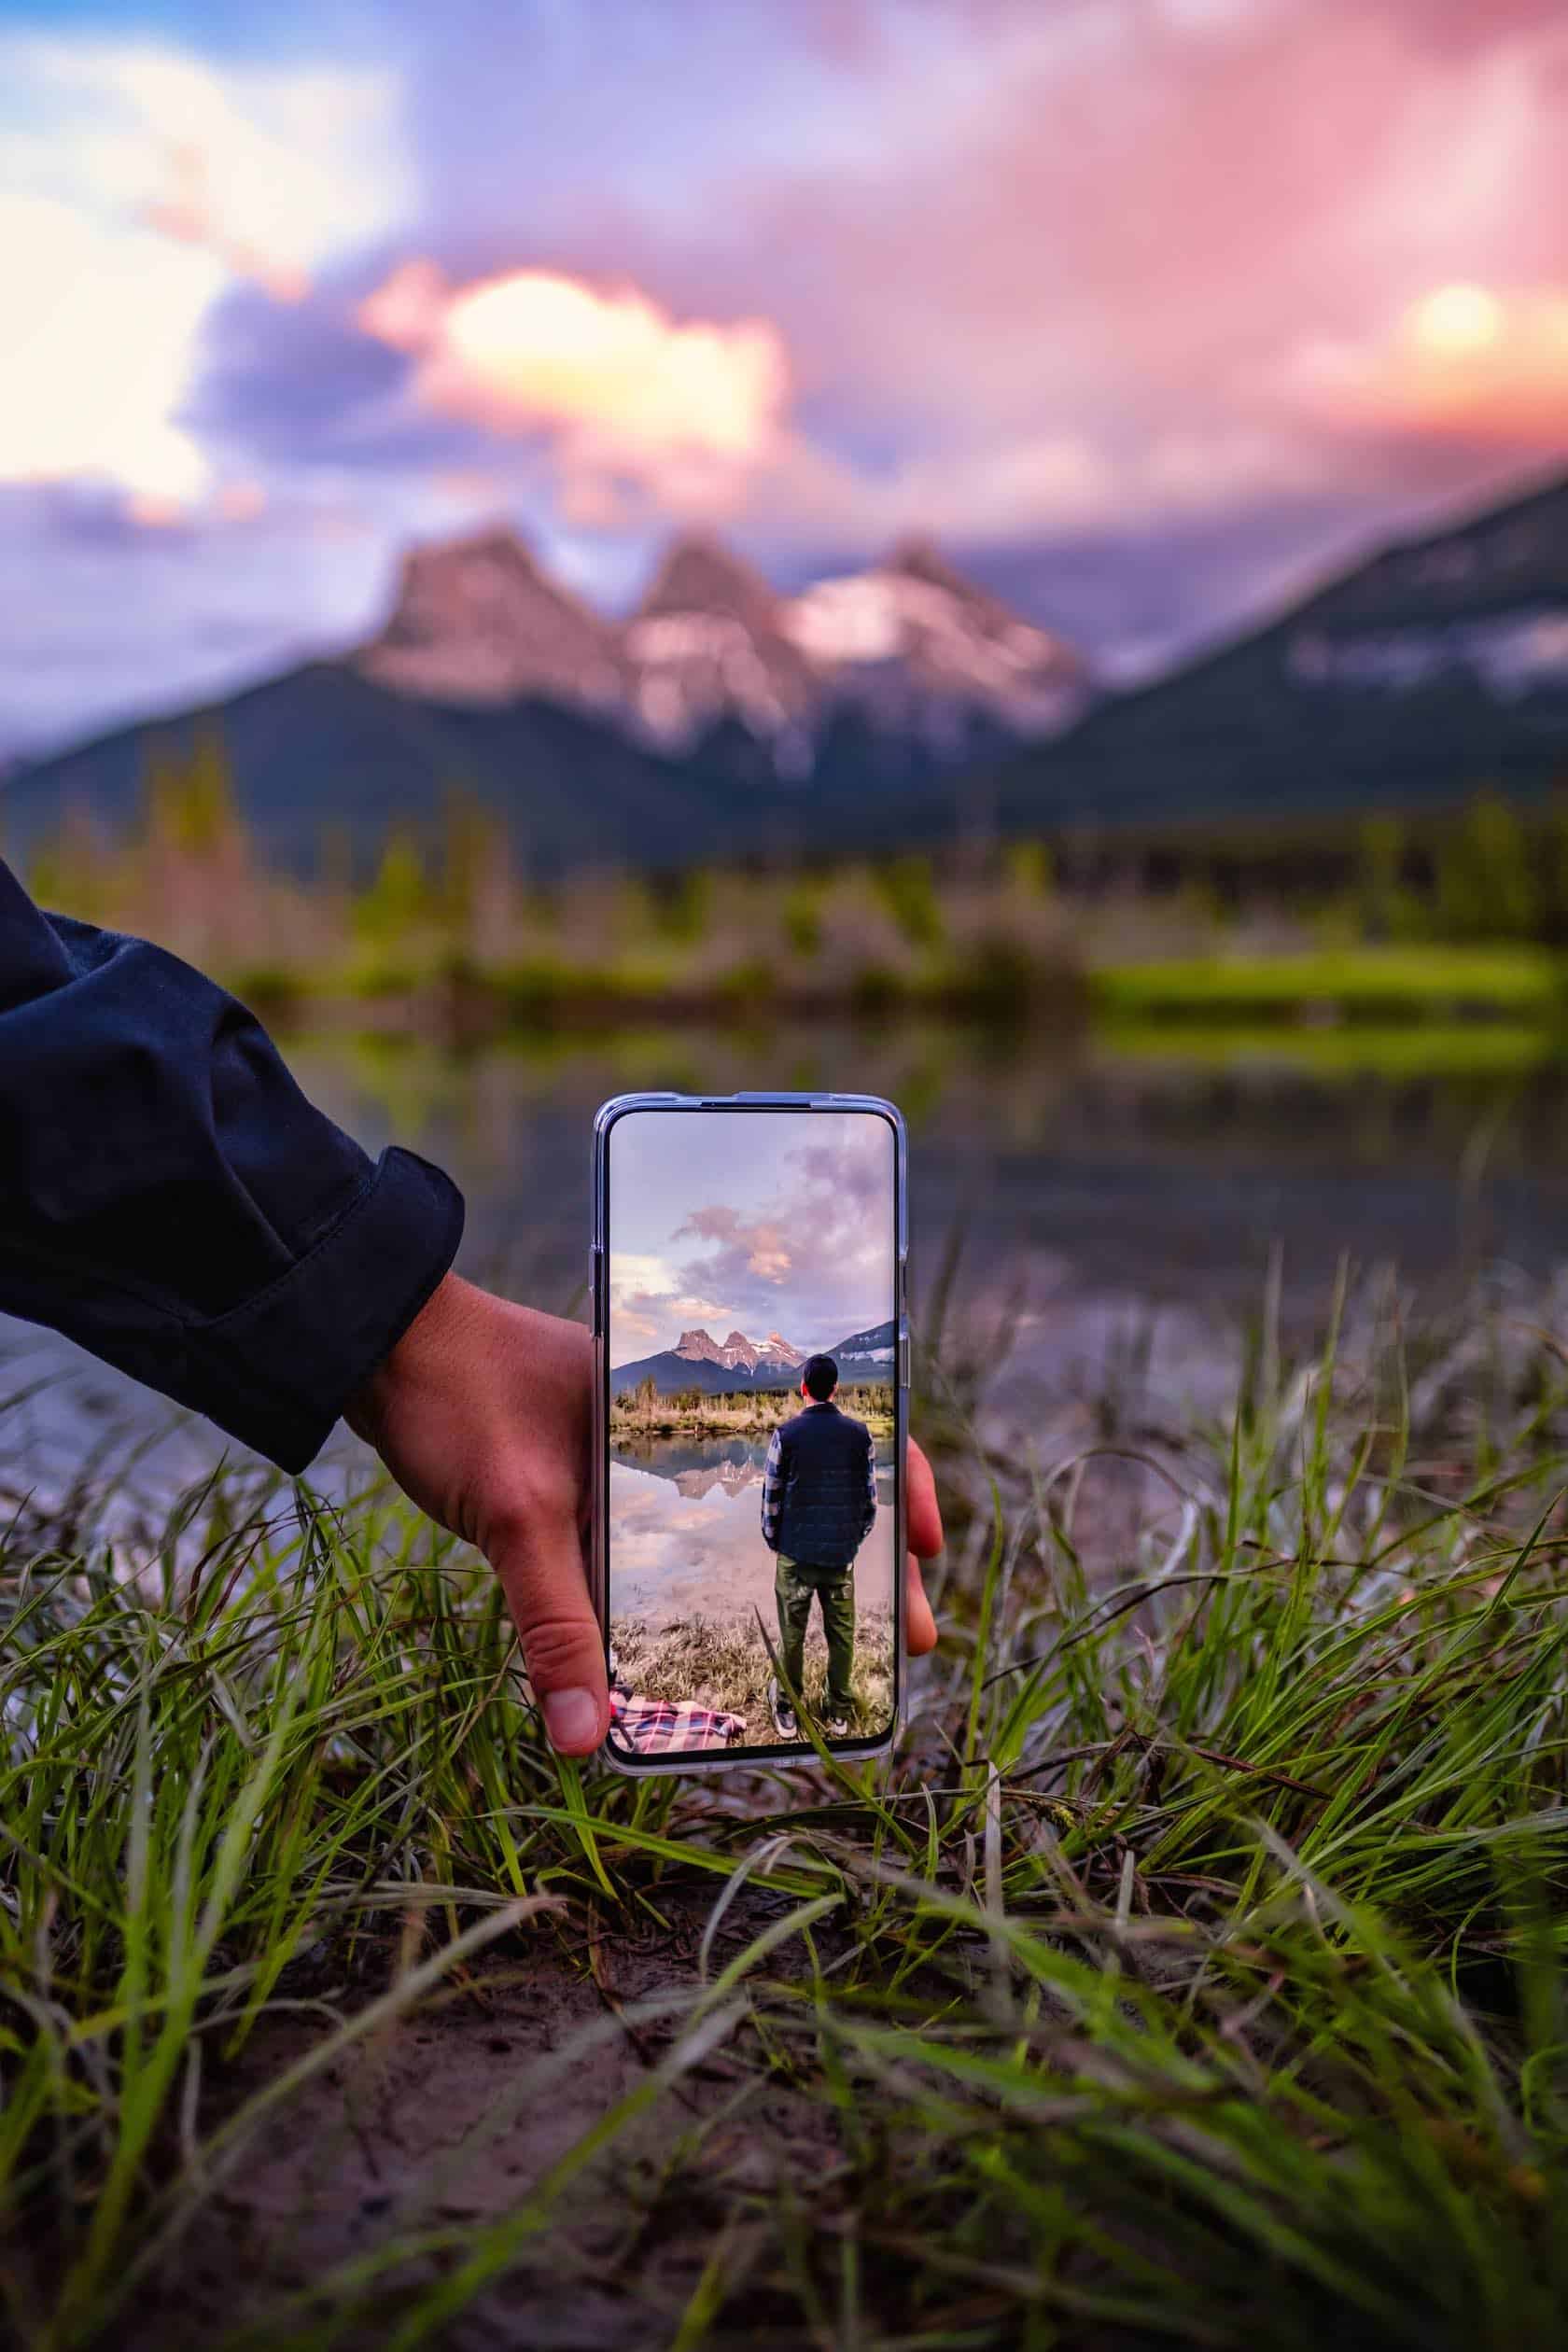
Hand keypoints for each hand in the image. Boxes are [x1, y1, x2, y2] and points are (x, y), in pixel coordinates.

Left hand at [348, 1274, 943, 1753]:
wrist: (377, 1346)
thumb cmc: (459, 1398)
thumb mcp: (515, 1513)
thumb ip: (553, 1622)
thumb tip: (582, 1738)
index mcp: (693, 1401)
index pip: (827, 1427)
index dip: (894, 1479)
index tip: (930, 1545)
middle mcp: (684, 1424)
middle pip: (807, 1484)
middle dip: (867, 1557)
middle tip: (915, 1638)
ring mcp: (644, 1454)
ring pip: (748, 1514)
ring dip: (801, 1572)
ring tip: (848, 1648)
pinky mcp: (597, 1482)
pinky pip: (681, 1536)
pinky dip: (720, 1579)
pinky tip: (732, 1630)